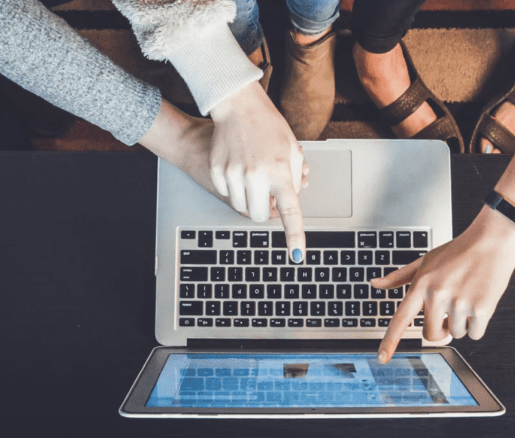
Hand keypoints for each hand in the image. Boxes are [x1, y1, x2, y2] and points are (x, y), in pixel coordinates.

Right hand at [208, 81, 308, 261]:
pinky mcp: (217, 171)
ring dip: (249, 199)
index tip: (297, 255)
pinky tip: (238, 167)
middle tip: (268, 194)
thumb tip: (293, 199)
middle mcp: (256, 175)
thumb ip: (296, 178)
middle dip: (265, 211)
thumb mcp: (292, 149)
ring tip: (254, 176)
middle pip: (259, 216)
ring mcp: (233, 174)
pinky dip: (234, 187)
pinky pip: (226, 194)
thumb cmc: (269, 126)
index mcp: (280, 171)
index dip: (295, 236)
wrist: (238, 106)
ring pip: (241, 207)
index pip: (290, 211)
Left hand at [372, 206, 514, 363]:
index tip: (382, 358)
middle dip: (440, 329)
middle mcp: (438, 295)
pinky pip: (475, 334)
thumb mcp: (425, 260)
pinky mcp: (481, 309)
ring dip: (462, 323)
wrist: (491, 241)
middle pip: (431, 334)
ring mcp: (459, 303)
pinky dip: (478, 324)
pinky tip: (479, 301)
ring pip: (456, 334)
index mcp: (421, 285)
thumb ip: (399, 277)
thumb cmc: (457, 252)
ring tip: (467, 296)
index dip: (390, 341)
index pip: (401, 318)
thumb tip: (375, 284)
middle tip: (449, 310)